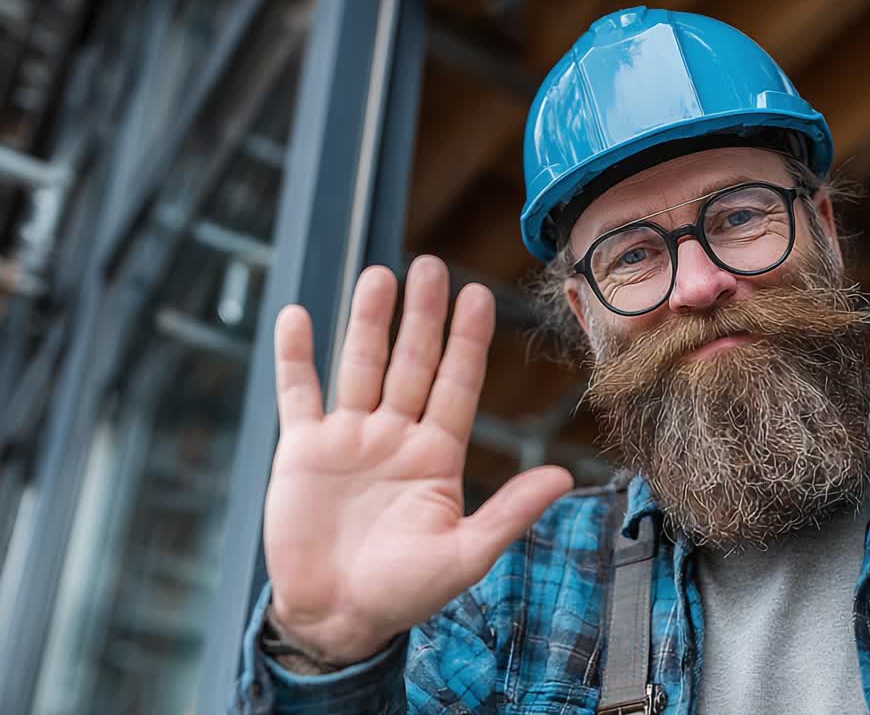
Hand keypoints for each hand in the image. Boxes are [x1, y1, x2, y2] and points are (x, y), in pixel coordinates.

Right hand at [263, 256, 572, 663]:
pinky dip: (295, 356)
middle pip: (411, 363)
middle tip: (430, 265)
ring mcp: (348, 438)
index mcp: (437, 455)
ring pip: (360, 366)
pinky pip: (298, 393)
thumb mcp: (465, 555)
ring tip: (378, 275)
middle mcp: (395, 436)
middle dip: (422, 316)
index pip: (456, 384)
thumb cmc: (404, 593)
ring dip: (368, 322)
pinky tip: (297, 316)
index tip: (477, 295)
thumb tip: (561, 475)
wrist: (335, 617)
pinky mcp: (302, 450)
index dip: (466, 341)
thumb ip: (509, 512)